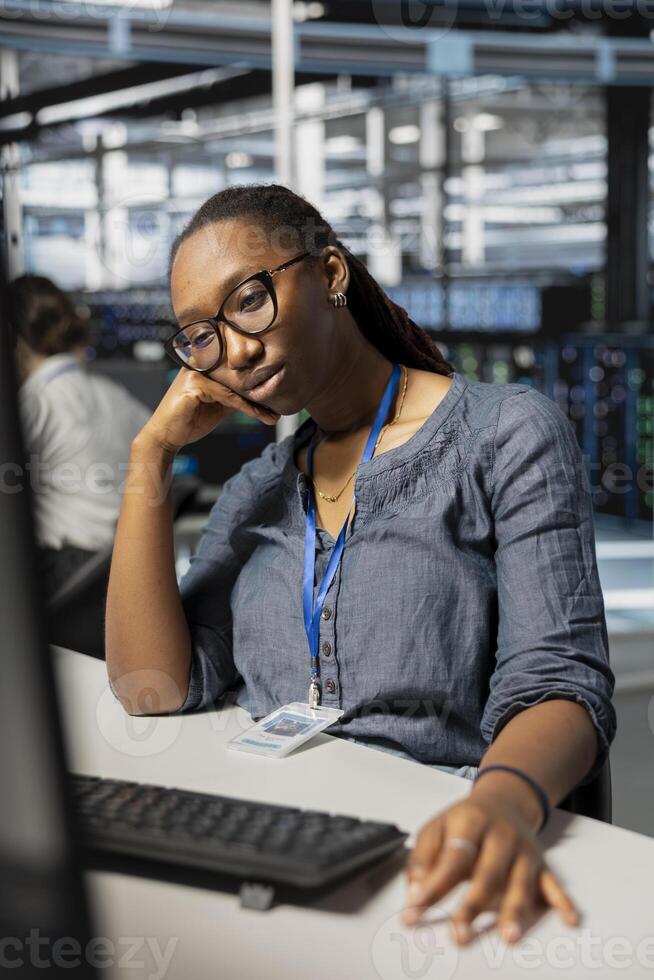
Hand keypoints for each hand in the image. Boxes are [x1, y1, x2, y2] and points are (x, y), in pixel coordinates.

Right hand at [140, 367, 280, 453]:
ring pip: (235, 386)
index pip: (235, 367)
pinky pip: (227, 396)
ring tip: (274, 414)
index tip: (277, 390)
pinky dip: (246, 407)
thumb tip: (258, 392)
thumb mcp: (218, 405)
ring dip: (257, 401)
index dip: (256, 378)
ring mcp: (196, 372)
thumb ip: (233, 394)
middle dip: (260, 389)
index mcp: (204, 363)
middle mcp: (199, 362)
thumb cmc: (189, 420)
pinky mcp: (195, 385)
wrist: (166, 437)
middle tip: (281, 402)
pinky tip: (261, 416)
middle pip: (238, 374)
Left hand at [403, 790, 579, 945]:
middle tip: (460, 934)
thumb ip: (423, 858)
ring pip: (521, 882)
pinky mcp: (541, 864)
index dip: (434, 886)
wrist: (504, 800)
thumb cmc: (465, 821)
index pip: (452, 858)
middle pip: (488, 873)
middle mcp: (501, 835)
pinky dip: (562, 902)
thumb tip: (415, 892)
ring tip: (508, 936)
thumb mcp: (436, 827)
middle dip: (473, 906)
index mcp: (471, 821)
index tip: (415, 912)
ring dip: (515, 910)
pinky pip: (554, 884)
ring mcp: (524, 850)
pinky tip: (569, 919)